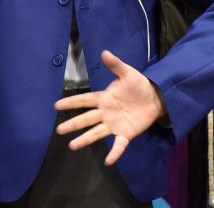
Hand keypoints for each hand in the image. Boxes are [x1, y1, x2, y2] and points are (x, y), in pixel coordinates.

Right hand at [55, 50, 166, 164]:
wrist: (156, 98)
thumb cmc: (139, 86)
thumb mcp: (128, 73)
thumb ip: (116, 65)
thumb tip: (105, 52)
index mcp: (104, 98)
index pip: (85, 101)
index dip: (72, 102)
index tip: (57, 105)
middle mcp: (105, 113)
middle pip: (87, 119)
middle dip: (73, 124)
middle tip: (59, 130)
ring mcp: (114, 125)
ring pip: (97, 133)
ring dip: (85, 139)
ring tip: (72, 146)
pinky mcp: (126, 134)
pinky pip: (119, 145)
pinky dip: (114, 152)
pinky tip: (108, 161)